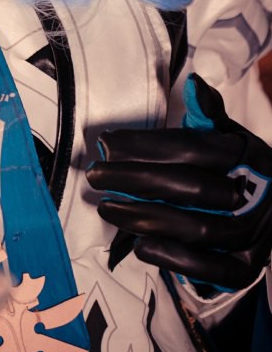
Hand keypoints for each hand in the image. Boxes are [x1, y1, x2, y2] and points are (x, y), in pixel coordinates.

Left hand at [87, 74, 271, 290]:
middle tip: (96, 176)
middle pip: (190, 187)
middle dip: (136, 181)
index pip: (191, 148)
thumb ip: (209, 113)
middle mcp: (254, 195)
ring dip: (146, 219)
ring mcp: (253, 234)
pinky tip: (139, 244)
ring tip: (108, 208)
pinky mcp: (245, 268)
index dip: (146, 145)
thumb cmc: (241, 168)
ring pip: (196, 229)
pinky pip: (208, 268)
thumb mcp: (231, 136)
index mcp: (247, 156)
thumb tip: (193, 83)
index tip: (106, 144)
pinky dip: (172, 257)